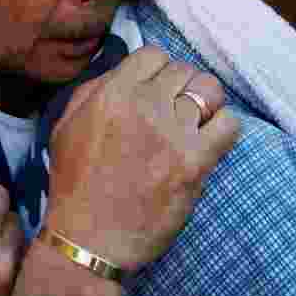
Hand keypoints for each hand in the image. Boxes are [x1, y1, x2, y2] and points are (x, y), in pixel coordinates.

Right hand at [43, 46, 239, 270]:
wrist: (89, 241)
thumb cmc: (75, 185)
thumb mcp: (66, 126)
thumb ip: (95, 89)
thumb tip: (128, 72)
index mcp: (112, 93)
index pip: (153, 54)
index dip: (157, 72)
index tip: (157, 92)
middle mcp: (143, 106)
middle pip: (184, 70)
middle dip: (181, 88)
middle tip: (176, 111)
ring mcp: (172, 134)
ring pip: (210, 89)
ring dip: (206, 103)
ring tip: (197, 122)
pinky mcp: (194, 163)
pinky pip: (229, 124)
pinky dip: (224, 128)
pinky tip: (210, 141)